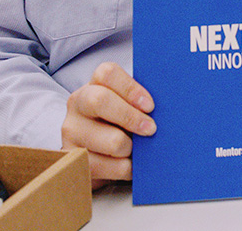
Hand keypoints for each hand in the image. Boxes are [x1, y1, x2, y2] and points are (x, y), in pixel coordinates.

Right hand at [61, 61, 155, 185]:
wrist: (95, 157)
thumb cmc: (117, 126)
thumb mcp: (125, 109)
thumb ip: (139, 103)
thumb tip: (170, 108)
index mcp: (92, 86)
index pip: (106, 73)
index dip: (131, 88)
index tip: (150, 106)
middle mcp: (77, 106)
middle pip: (100, 100)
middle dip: (132, 117)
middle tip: (151, 129)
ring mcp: (72, 133)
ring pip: (111, 140)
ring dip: (131, 148)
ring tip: (135, 150)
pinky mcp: (75, 160)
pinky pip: (111, 167)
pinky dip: (127, 168)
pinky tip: (129, 165)